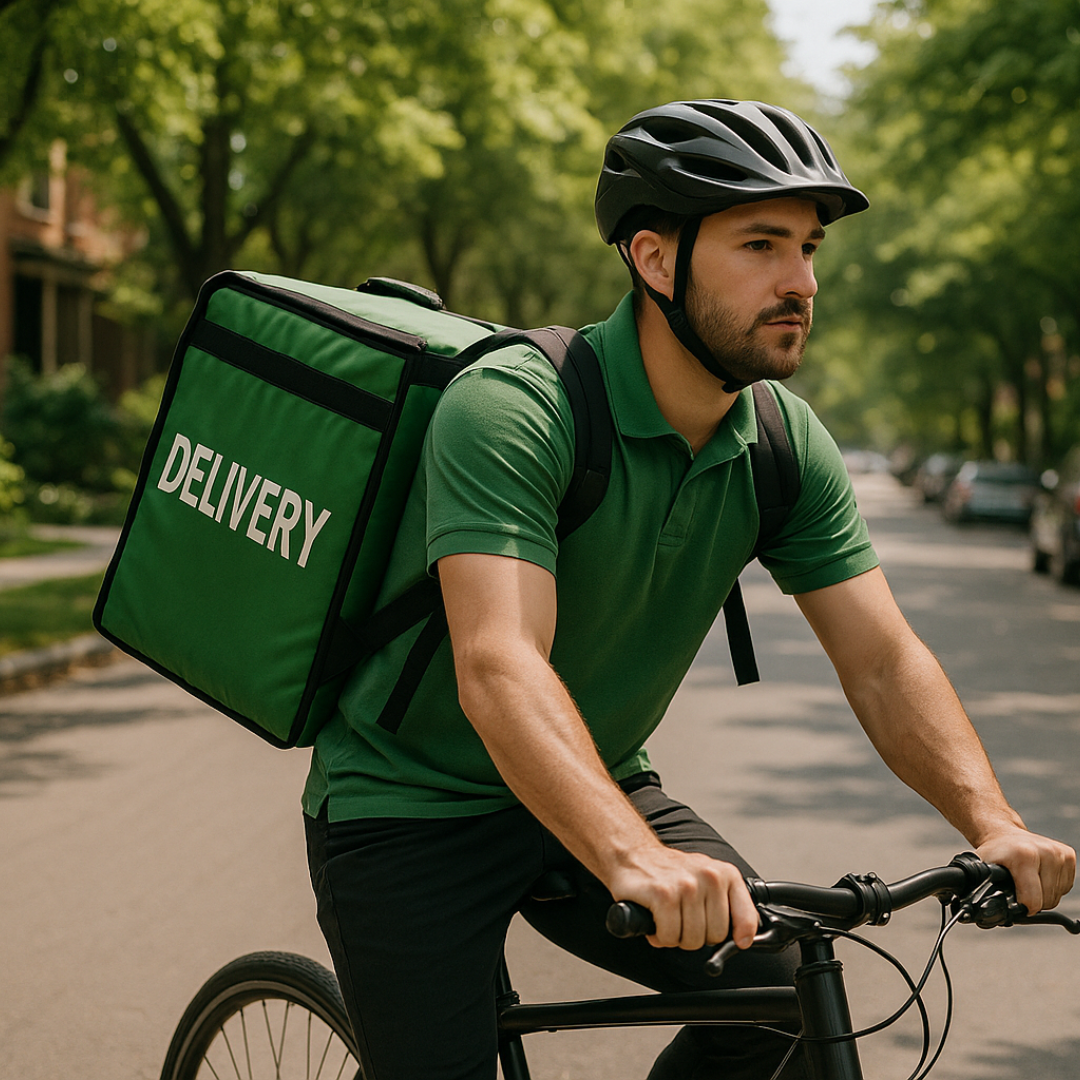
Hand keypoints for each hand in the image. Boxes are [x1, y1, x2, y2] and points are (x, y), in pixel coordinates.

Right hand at [608, 845, 758, 951]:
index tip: (739, 943)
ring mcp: (686, 885)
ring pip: (692, 940)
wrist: (633, 854)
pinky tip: (656, 921)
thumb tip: (743, 938)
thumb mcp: (707, 879)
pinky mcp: (663, 895)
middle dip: (696, 936)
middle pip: (715, 936)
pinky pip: (670, 936)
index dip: (741, 936)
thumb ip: (728, 903)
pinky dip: (660, 936)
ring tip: (667, 918)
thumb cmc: (670, 871)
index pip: (746, 918)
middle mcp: (709, 877)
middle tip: (682, 921)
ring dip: (675, 937)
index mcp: (724, 873)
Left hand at [975, 828, 1075, 912]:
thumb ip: (980, 888)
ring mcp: (1059, 852)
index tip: (1017, 905)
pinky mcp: (1068, 855)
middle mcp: (1045, 851)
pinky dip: (1053, 887)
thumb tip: (978, 912)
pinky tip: (1039, 875)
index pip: (1033, 899)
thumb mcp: (982, 869)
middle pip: (1047, 901)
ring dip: (1043, 895)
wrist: (1004, 834)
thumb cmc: (994, 853)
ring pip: (1057, 896)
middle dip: (1032, 901)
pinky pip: (1065, 887)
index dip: (1024, 908)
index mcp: (1024, 855)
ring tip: (1028, 880)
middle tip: (1019, 888)